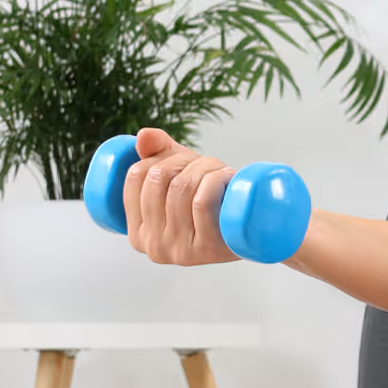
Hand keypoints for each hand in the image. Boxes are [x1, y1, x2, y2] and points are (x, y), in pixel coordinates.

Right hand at [123, 127, 240, 264]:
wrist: (251, 231)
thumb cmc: (213, 204)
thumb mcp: (180, 177)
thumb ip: (157, 153)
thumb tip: (144, 136)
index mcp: (137, 232)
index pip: (135, 178)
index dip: (159, 157)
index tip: (182, 159)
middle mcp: (154, 246)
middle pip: (158, 180)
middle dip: (185, 160)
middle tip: (207, 164)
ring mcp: (180, 251)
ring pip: (181, 188)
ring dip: (205, 167)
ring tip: (221, 171)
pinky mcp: (207, 249)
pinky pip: (201, 203)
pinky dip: (216, 180)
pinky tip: (227, 177)